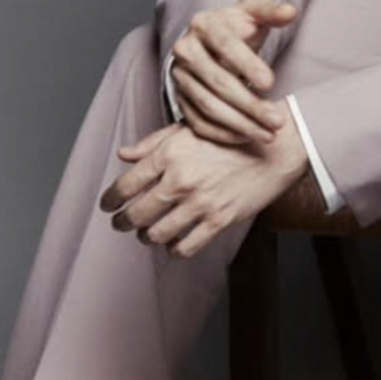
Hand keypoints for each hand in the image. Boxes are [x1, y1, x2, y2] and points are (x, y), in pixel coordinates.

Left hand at [99, 107, 308, 259]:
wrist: (274, 149)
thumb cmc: (230, 137)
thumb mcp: (188, 130)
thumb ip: (153, 143)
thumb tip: (123, 155)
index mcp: (170, 154)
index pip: (126, 185)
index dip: (110, 200)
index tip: (107, 205)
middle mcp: (181, 179)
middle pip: (137, 213)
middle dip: (122, 222)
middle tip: (120, 223)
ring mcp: (200, 202)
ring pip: (158, 233)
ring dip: (146, 237)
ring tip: (146, 234)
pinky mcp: (220, 219)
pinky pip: (186, 246)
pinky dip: (174, 249)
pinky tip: (173, 243)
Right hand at [168, 0, 298, 146]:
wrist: (211, 41)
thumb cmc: (238, 26)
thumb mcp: (254, 11)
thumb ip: (272, 11)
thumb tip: (290, 12)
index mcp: (204, 24)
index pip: (225, 45)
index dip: (248, 65)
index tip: (270, 84)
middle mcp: (186, 50)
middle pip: (218, 82)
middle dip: (250, 105)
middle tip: (277, 120)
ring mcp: (180, 77)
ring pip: (208, 106)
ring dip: (240, 124)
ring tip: (268, 134)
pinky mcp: (180, 98)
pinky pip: (198, 122)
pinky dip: (223, 134)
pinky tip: (247, 137)